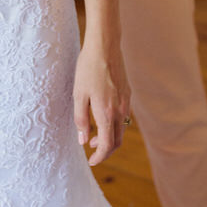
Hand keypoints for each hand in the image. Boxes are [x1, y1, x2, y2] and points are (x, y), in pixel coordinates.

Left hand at [73, 42, 130, 165]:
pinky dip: (114, 124)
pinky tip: (102, 115)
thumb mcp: (78, 94)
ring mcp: (125, 101)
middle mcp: (120, 110)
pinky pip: (123, 116)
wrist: (105, 46)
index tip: (91, 160)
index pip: (107, 145)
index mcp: (106, 112)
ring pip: (121, 129)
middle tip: (91, 148)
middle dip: (105, 149)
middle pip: (117, 141)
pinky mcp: (127, 93)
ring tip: (94, 132)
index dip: (99, 156)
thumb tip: (83, 140)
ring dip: (110, 136)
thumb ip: (81, 119)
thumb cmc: (88, 68)